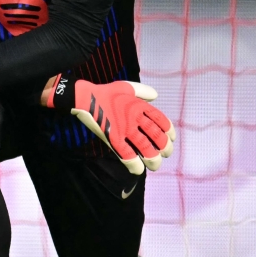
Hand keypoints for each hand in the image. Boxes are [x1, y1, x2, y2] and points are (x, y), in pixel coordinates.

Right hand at [46, 76, 175, 174]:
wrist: (84, 98)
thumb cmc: (105, 92)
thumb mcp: (126, 87)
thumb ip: (143, 91)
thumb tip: (156, 96)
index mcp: (140, 106)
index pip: (162, 121)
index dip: (170, 132)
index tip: (171, 139)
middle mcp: (136, 119)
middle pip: (157, 137)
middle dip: (165, 148)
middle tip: (165, 155)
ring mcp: (124, 129)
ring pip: (145, 148)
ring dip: (153, 160)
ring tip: (154, 166)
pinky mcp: (112, 138)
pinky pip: (126, 154)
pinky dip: (134, 164)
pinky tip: (138, 170)